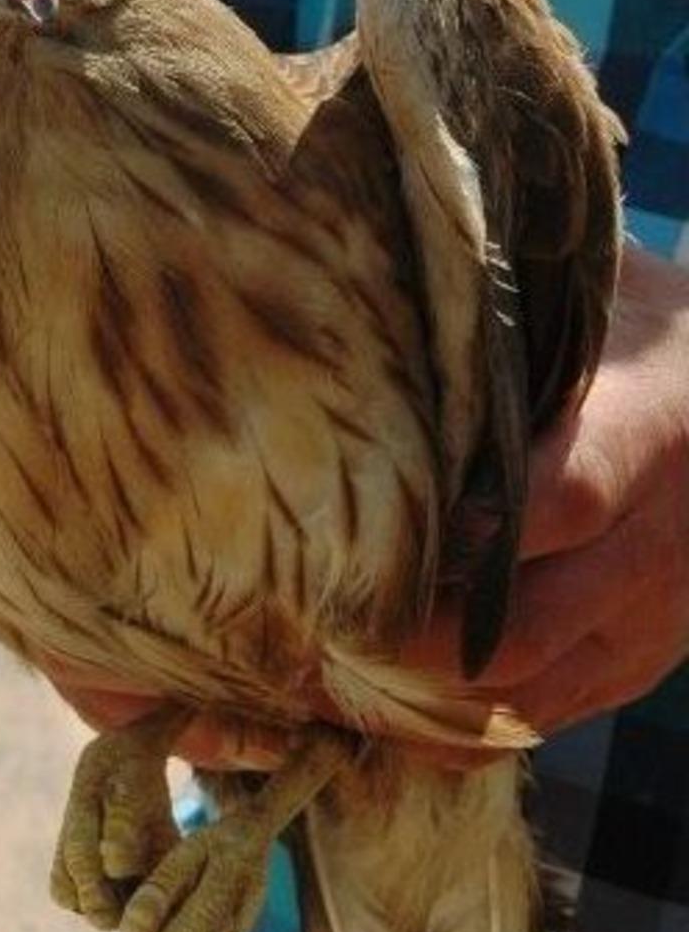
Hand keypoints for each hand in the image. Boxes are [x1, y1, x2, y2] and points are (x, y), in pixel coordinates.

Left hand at [39, 245, 688, 766]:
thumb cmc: (633, 322)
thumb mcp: (581, 285)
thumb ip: (483, 282)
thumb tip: (332, 203)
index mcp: (649, 426)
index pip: (560, 493)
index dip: (452, 535)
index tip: (344, 539)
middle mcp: (662, 542)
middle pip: (520, 633)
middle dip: (395, 647)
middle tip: (280, 626)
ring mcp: (657, 619)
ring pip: (522, 701)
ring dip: (411, 705)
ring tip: (300, 678)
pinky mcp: (642, 665)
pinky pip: (541, 724)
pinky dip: (453, 728)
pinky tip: (368, 700)